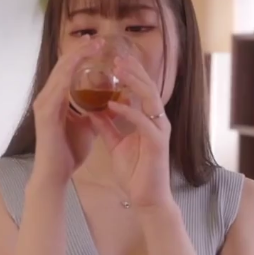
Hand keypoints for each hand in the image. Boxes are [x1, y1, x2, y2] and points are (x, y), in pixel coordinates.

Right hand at [31, 36, 102, 185]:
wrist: (56, 173)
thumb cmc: (69, 152)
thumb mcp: (88, 126)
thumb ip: (96, 111)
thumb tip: (112, 101)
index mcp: (57, 99)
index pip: (68, 71)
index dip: (82, 55)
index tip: (98, 44)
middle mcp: (47, 97)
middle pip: (63, 66)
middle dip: (80, 51)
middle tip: (98, 38)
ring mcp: (44, 104)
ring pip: (60, 73)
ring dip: (76, 58)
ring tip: (92, 45)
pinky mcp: (46, 114)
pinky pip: (58, 89)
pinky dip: (69, 76)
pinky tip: (80, 66)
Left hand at [89, 55, 172, 208]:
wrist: (147, 198)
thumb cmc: (135, 173)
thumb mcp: (116, 144)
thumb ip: (107, 126)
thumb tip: (93, 109)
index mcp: (149, 120)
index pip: (141, 90)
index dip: (130, 74)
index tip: (113, 60)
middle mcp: (158, 122)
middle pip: (149, 88)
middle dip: (134, 71)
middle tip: (116, 56)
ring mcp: (160, 132)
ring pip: (150, 99)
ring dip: (134, 83)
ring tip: (118, 70)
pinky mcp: (158, 144)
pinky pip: (143, 123)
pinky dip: (128, 112)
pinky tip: (112, 104)